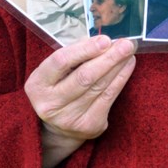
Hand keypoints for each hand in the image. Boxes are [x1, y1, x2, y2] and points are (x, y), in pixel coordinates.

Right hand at [25, 36, 136, 167]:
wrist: (58, 128)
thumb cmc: (58, 88)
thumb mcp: (56, 71)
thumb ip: (74, 54)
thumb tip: (102, 41)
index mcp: (38, 85)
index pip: (61, 62)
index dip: (85, 50)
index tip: (105, 40)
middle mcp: (51, 104)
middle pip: (84, 76)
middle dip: (108, 58)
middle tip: (126, 44)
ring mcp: (70, 118)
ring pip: (100, 86)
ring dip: (118, 66)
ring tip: (129, 51)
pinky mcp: (89, 126)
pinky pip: (109, 98)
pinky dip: (121, 79)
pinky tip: (127, 66)